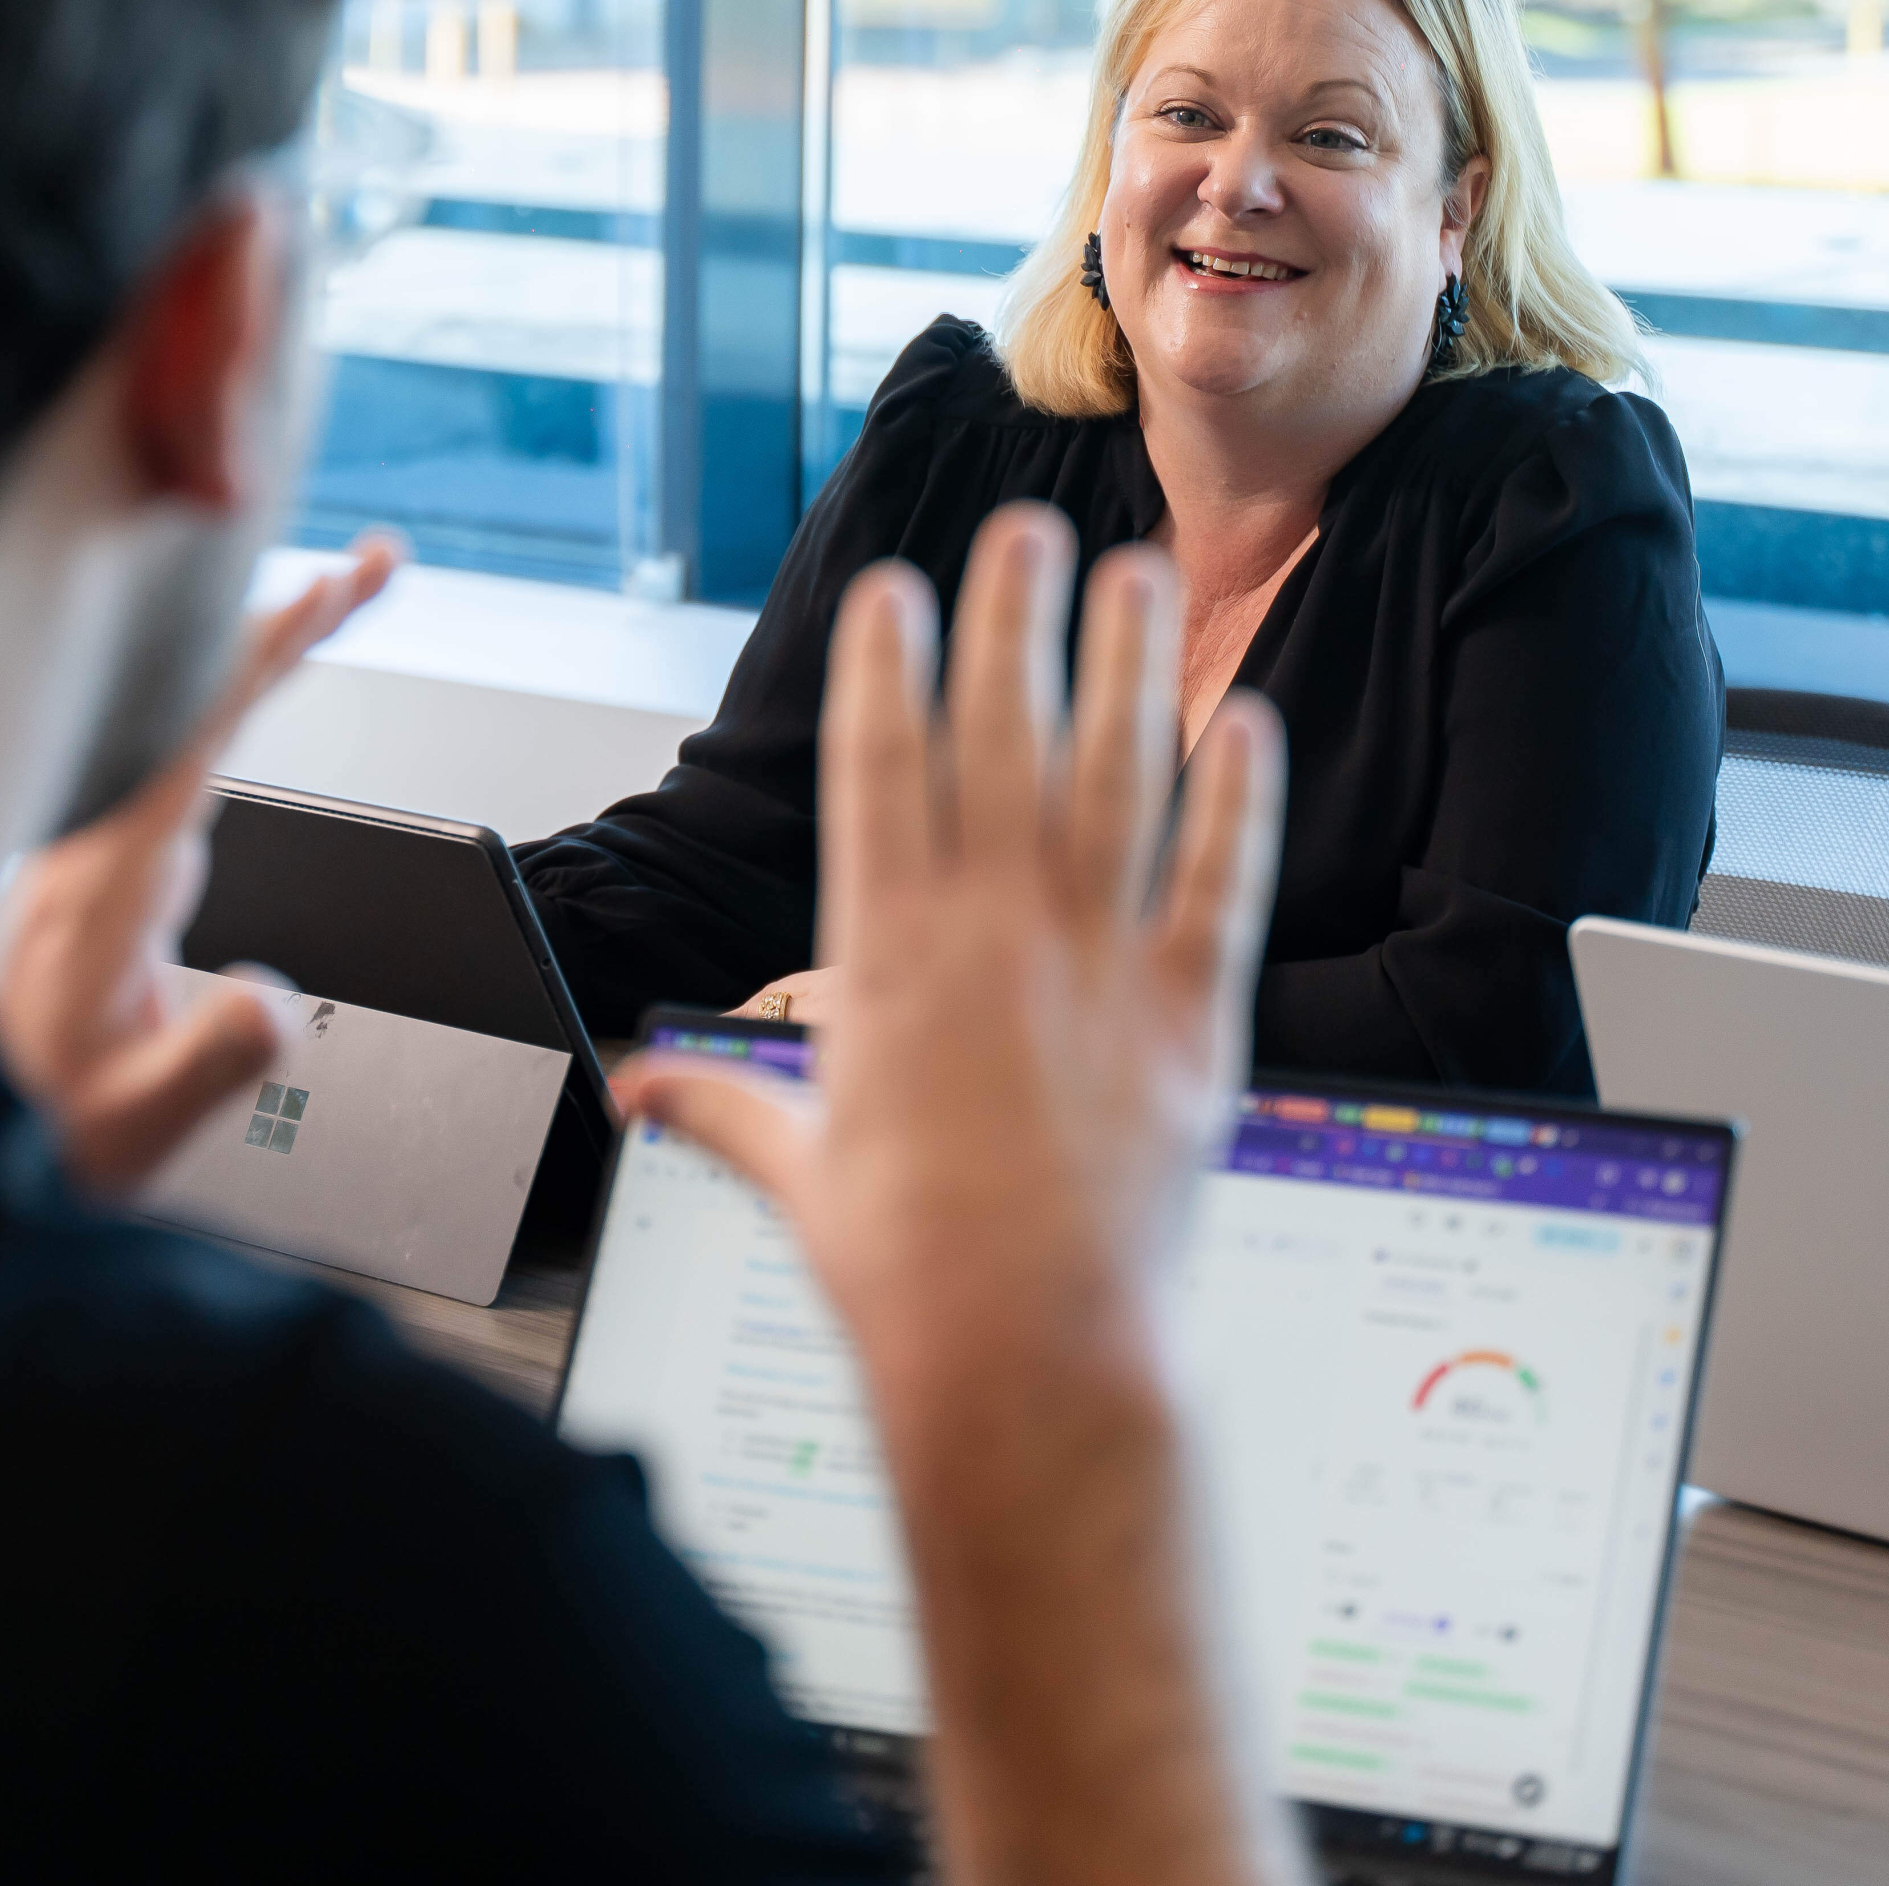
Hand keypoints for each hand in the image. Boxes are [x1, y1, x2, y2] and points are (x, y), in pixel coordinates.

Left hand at [0, 535, 401, 1191]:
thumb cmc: (28, 1133)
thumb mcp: (128, 1129)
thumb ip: (205, 1064)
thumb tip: (273, 1000)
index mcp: (102, 890)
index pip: (194, 737)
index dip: (265, 653)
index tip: (333, 589)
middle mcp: (83, 851)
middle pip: (189, 699)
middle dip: (280, 618)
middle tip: (370, 565)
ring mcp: (80, 852)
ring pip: (170, 719)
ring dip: (247, 651)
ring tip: (331, 595)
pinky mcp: (84, 868)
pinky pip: (156, 754)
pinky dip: (212, 699)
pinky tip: (235, 681)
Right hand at [613, 503, 1294, 1885]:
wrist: (1028, 1361)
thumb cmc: (907, 1280)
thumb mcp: (798, 1177)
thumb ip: (723, 1109)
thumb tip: (640, 1090)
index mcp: (884, 961)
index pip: (880, 771)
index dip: (886, 667)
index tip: (892, 587)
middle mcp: (990, 937)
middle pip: (1002, 739)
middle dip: (1011, 620)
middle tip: (1026, 526)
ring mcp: (1096, 967)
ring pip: (1118, 778)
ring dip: (1131, 666)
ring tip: (1145, 572)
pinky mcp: (1190, 1019)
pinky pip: (1219, 882)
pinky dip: (1239, 799)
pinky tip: (1248, 724)